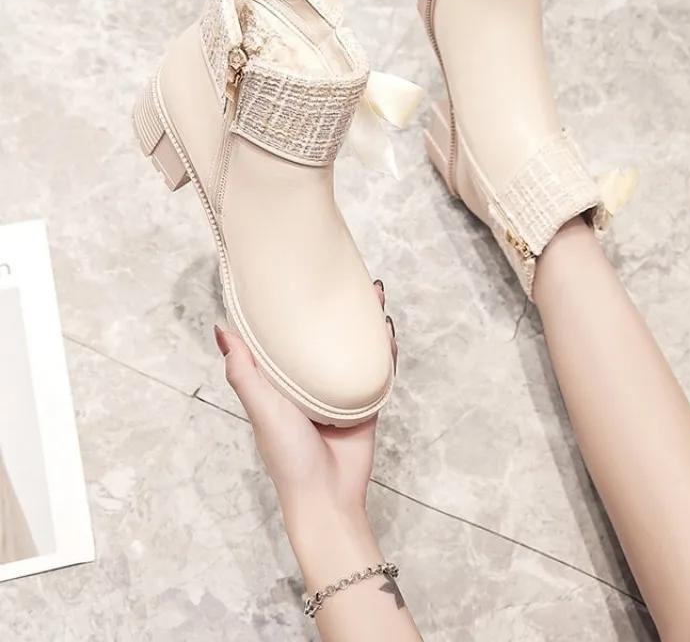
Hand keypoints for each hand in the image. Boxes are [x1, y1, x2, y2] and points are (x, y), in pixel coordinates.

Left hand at [213, 280, 396, 518]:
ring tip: (373, 293)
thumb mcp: (262, 408)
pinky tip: (387, 329)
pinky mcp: (365, 400)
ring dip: (365, 320)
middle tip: (350, 276)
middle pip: (326, 334)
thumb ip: (244, 371)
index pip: (286, 333)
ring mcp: (339, 389)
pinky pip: (377, 369)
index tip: (301, 276)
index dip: (294, 305)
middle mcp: (310, 380)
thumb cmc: (287, 454)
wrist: (328, 495)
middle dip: (339, 306)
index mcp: (281, 379)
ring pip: (354, 346)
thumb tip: (222, 328)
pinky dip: (384, 349)